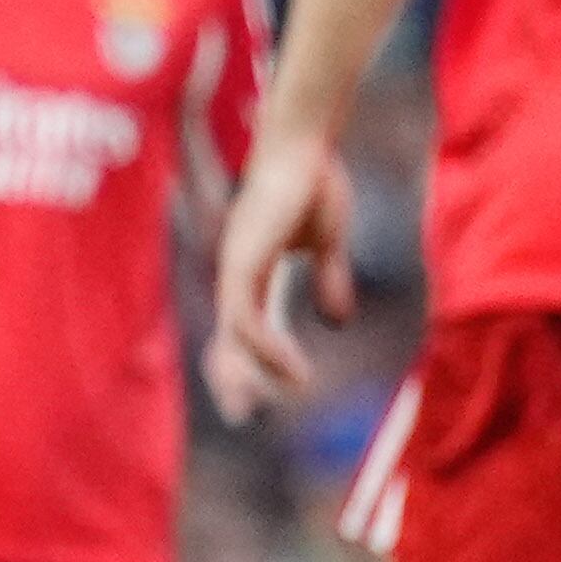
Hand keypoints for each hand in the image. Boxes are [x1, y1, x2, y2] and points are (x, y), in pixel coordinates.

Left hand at [205, 137, 358, 421]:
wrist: (306, 145)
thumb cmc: (314, 183)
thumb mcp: (326, 244)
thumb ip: (328, 279)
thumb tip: (336, 322)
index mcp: (250, 268)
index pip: (238, 327)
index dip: (242, 362)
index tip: (254, 397)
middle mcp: (236, 271)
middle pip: (224, 338)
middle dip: (231, 379)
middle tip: (243, 416)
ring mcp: (236, 266)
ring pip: (235, 335)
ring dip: (261, 368)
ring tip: (296, 386)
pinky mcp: (244, 260)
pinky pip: (247, 317)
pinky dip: (267, 346)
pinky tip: (291, 365)